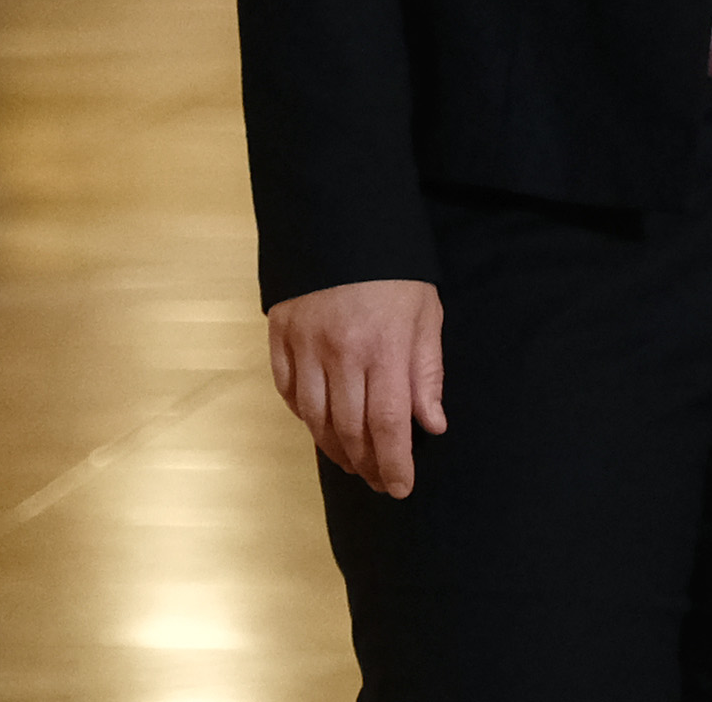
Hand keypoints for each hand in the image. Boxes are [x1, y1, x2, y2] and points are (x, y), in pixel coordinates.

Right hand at [269, 277, 446, 496]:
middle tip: (378, 481)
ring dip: (335, 449)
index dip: (394, 462)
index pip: (389, 423)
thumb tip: (432, 424)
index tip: (400, 488)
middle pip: (350, 429)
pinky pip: (288, 393)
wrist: (341, 223)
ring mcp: (305, 348)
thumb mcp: (426, 313)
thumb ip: (427, 371)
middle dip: (366, 464)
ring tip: (353, 463)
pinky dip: (305, 417)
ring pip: (315, 419)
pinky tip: (321, 427)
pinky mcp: (279, 339)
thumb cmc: (394, 271)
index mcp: (384, 347)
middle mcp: (341, 354)